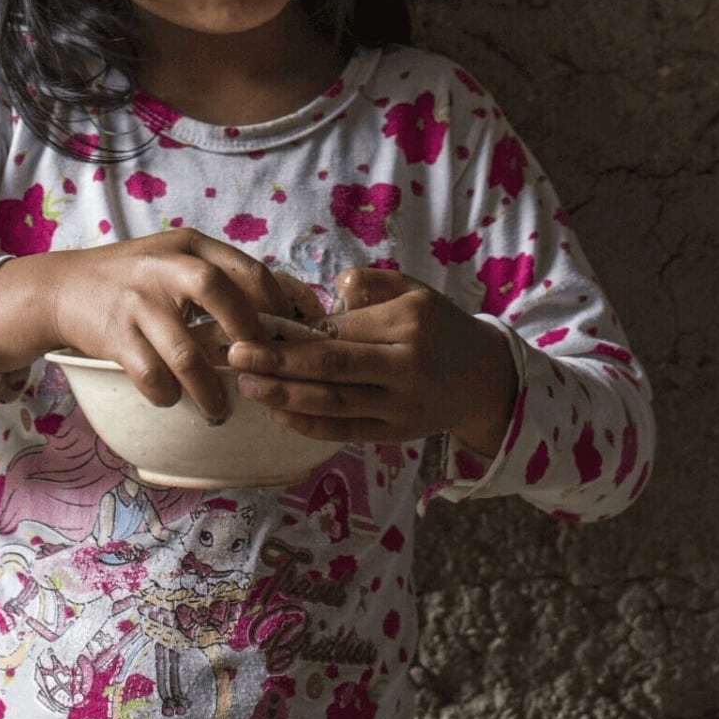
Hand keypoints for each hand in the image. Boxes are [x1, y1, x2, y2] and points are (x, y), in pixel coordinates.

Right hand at [0, 229, 290, 421]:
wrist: (62, 287)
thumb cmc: (133, 278)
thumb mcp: (173, 258)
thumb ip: (217, 276)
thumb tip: (281, 312)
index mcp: (189, 246)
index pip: (248, 270)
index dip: (278, 307)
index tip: (290, 336)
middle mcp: (164, 267)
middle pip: (219, 294)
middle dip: (247, 336)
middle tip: (258, 368)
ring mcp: (137, 301)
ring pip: (186, 352)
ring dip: (208, 388)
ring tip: (216, 406)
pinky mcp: (114, 335)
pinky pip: (152, 376)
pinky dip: (167, 394)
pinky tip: (171, 398)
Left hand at [225, 266, 518, 455]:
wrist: (483, 379)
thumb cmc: (439, 325)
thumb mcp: (413, 289)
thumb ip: (369, 284)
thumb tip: (324, 296)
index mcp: (409, 323)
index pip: (341, 328)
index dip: (296, 330)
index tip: (256, 324)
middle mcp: (406, 366)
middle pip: (332, 367)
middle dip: (278, 362)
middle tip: (235, 355)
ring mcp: (401, 406)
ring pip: (333, 403)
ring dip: (284, 395)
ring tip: (247, 384)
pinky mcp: (395, 433)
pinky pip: (344, 431)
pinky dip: (307, 424)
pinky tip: (276, 411)